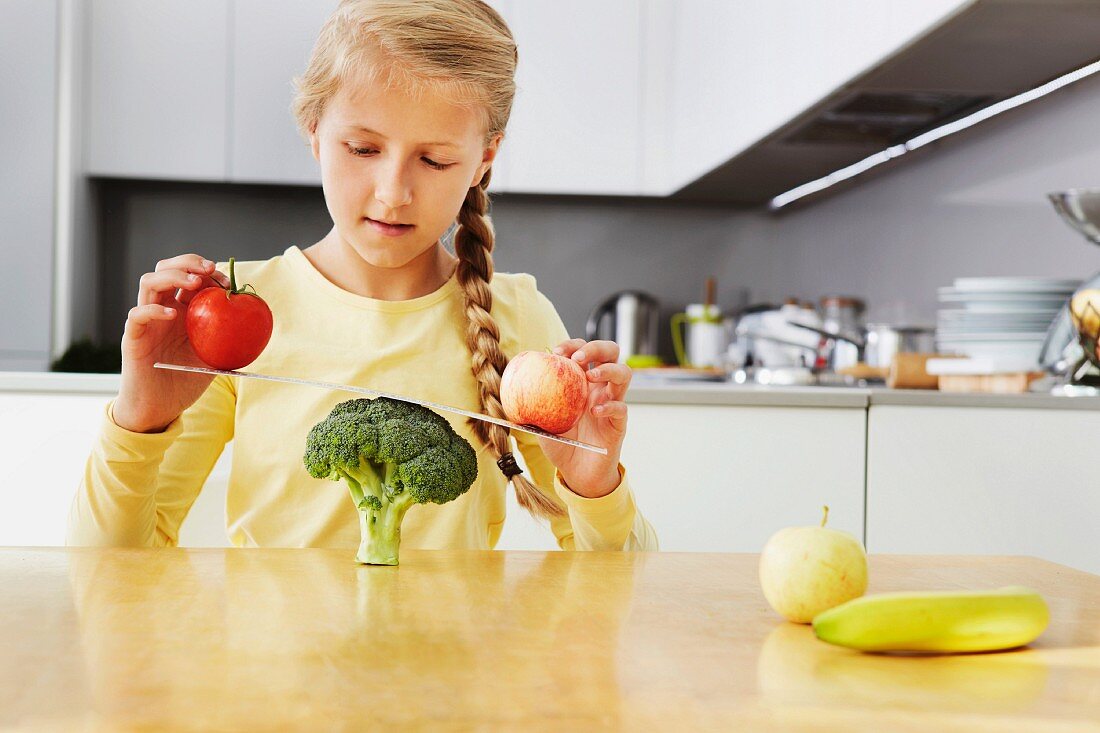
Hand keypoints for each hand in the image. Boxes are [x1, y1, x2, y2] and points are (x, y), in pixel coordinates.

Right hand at [112, 254, 231, 432]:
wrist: (159, 408)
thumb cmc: (185, 382)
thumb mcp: (215, 359)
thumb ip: (230, 343)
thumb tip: (259, 331)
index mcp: (181, 311)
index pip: (190, 277)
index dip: (208, 272)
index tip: (227, 282)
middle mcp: (162, 310)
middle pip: (166, 269)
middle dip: (188, 262)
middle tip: (209, 270)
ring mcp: (146, 321)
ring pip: (149, 282)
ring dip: (173, 276)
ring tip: (193, 283)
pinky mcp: (133, 337)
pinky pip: (137, 314)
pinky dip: (155, 310)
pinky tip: (174, 315)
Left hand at [535, 339, 630, 497]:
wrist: (576, 472)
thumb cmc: (560, 443)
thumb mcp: (540, 421)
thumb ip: (529, 405)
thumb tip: (507, 388)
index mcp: (582, 382)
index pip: (584, 351)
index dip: (572, 345)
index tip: (555, 352)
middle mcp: (600, 387)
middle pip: (611, 352)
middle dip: (595, 347)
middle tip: (577, 358)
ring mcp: (612, 402)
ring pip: (624, 373)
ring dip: (608, 369)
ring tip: (590, 376)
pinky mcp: (619, 423)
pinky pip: (621, 407)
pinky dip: (609, 406)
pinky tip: (594, 412)